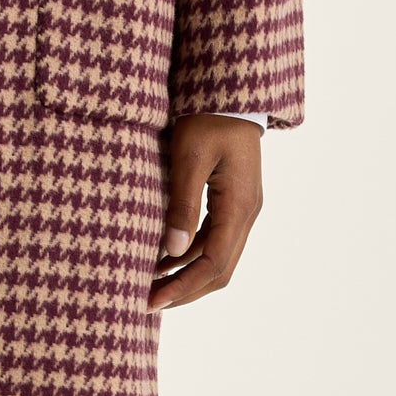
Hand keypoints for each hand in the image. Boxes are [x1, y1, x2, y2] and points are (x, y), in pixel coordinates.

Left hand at [148, 114, 263, 310]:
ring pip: (217, 256)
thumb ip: (182, 204)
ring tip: (150, 285)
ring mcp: (242, 208)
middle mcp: (246, 213)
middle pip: (219, 269)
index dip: (183, 287)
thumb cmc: (208, 118)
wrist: (230, 93)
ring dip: (186, 274)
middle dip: (185, 290)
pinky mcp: (232, 200)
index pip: (213, 264)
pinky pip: (213, 238)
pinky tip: (163, 257)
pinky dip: (189, 254)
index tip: (153, 301)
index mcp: (239, 206)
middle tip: (148, 303)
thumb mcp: (189, 157)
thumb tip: (172, 251)